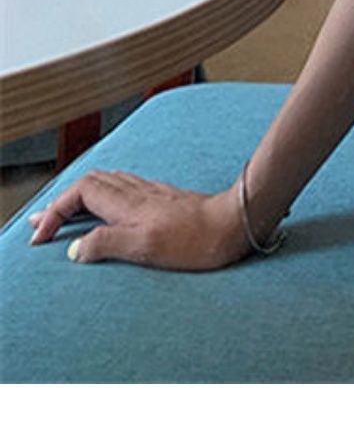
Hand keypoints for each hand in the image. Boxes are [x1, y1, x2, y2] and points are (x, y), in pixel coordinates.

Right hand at [26, 169, 250, 270]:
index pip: (80, 191)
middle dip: (63, 201)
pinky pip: (126, 191)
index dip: (55, 210)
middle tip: (44, 225)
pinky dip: (105, 200)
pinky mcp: (166, 200)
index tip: (41, 236)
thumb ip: (106, 243)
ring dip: (83, 199)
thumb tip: (75, 248)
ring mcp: (154, 194)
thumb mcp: (144, 247)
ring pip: (109, 184)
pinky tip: (110, 212)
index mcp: (129, 202)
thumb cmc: (195, 239)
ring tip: (68, 216)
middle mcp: (139, 192)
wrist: (235, 224)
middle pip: (91, 182)